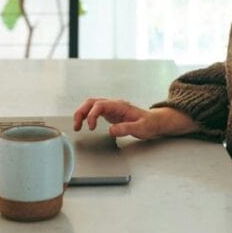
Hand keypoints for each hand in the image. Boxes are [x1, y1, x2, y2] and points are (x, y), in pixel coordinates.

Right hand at [72, 98, 196, 138]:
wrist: (154, 122)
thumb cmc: (149, 124)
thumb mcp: (141, 128)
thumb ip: (127, 128)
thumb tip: (111, 130)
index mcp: (120, 106)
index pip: (100, 105)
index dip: (92, 115)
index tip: (91, 127)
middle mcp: (113, 104)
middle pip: (91, 102)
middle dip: (81, 112)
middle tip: (77, 126)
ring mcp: (111, 108)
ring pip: (91, 105)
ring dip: (81, 113)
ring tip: (77, 126)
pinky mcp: (110, 113)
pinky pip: (94, 111)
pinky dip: (86, 116)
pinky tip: (84, 124)